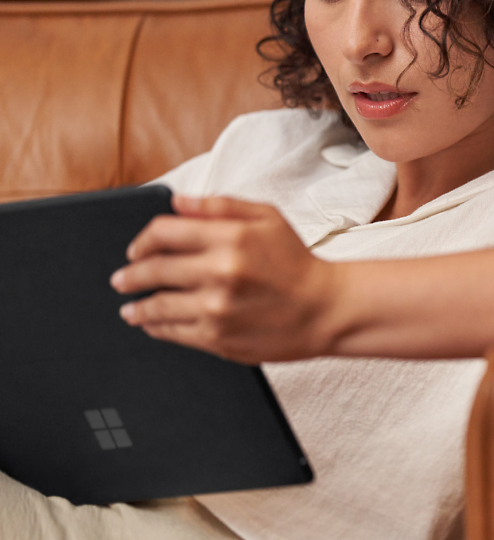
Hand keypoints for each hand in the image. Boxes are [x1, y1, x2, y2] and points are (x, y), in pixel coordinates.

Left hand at [111, 195, 339, 362]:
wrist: (326, 309)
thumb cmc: (297, 263)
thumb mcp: (268, 218)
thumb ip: (221, 205)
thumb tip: (177, 201)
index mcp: (231, 237)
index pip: (163, 232)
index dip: (143, 239)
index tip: (136, 249)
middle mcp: (220, 272)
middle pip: (153, 269)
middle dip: (130, 274)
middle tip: (121, 279)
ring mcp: (217, 308)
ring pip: (156, 306)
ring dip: (137, 306)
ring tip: (130, 308)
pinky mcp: (218, 338)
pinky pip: (173, 332)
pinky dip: (156, 327)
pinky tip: (153, 324)